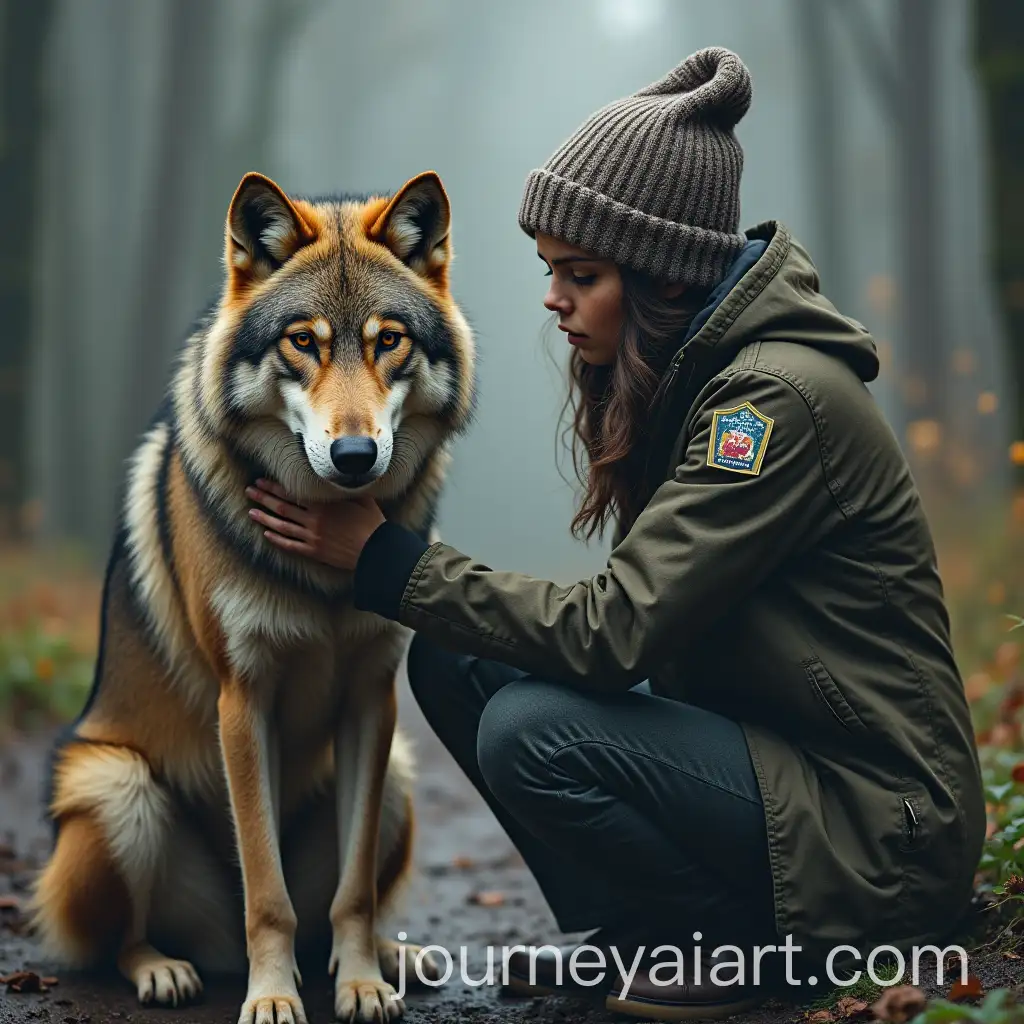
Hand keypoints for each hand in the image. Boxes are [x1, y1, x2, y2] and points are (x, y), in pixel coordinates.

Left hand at [245, 478, 384, 571]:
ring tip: (251, 512)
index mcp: (324, 505)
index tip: (262, 481)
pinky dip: (277, 540)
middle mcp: (314, 520)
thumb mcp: (363, 499)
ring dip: (264, 518)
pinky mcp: (314, 552)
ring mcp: (312, 537)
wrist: (376, 551)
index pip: (292, 493)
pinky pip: (290, 545)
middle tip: (250, 491)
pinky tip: (266, 534)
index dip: (275, 486)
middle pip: (282, 507)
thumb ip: (347, 487)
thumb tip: (344, 471)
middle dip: (263, 498)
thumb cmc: (372, 523)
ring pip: (282, 526)